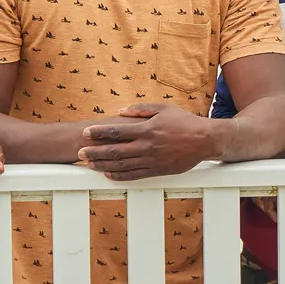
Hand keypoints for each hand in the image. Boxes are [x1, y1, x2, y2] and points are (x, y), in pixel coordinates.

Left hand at [78, 102, 217, 181]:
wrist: (205, 140)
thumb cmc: (184, 121)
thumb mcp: (164, 108)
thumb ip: (141, 109)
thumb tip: (120, 110)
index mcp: (147, 129)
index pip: (117, 131)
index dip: (99, 132)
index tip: (85, 133)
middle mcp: (147, 146)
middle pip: (115, 150)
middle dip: (94, 151)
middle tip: (79, 152)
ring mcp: (151, 160)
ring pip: (121, 165)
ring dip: (103, 165)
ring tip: (89, 164)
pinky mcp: (157, 170)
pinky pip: (134, 175)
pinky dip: (119, 175)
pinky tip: (108, 174)